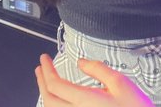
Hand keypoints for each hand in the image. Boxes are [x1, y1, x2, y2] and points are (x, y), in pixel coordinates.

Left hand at [35, 54, 153, 106]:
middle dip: (41, 81)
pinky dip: (54, 105)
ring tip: (45, 81)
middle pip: (48, 99)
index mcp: (85, 100)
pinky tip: (58, 99)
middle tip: (40, 68)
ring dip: (45, 94)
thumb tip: (80, 62)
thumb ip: (98, 69)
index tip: (44, 58)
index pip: (55, 85)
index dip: (46, 70)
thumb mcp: (120, 82)